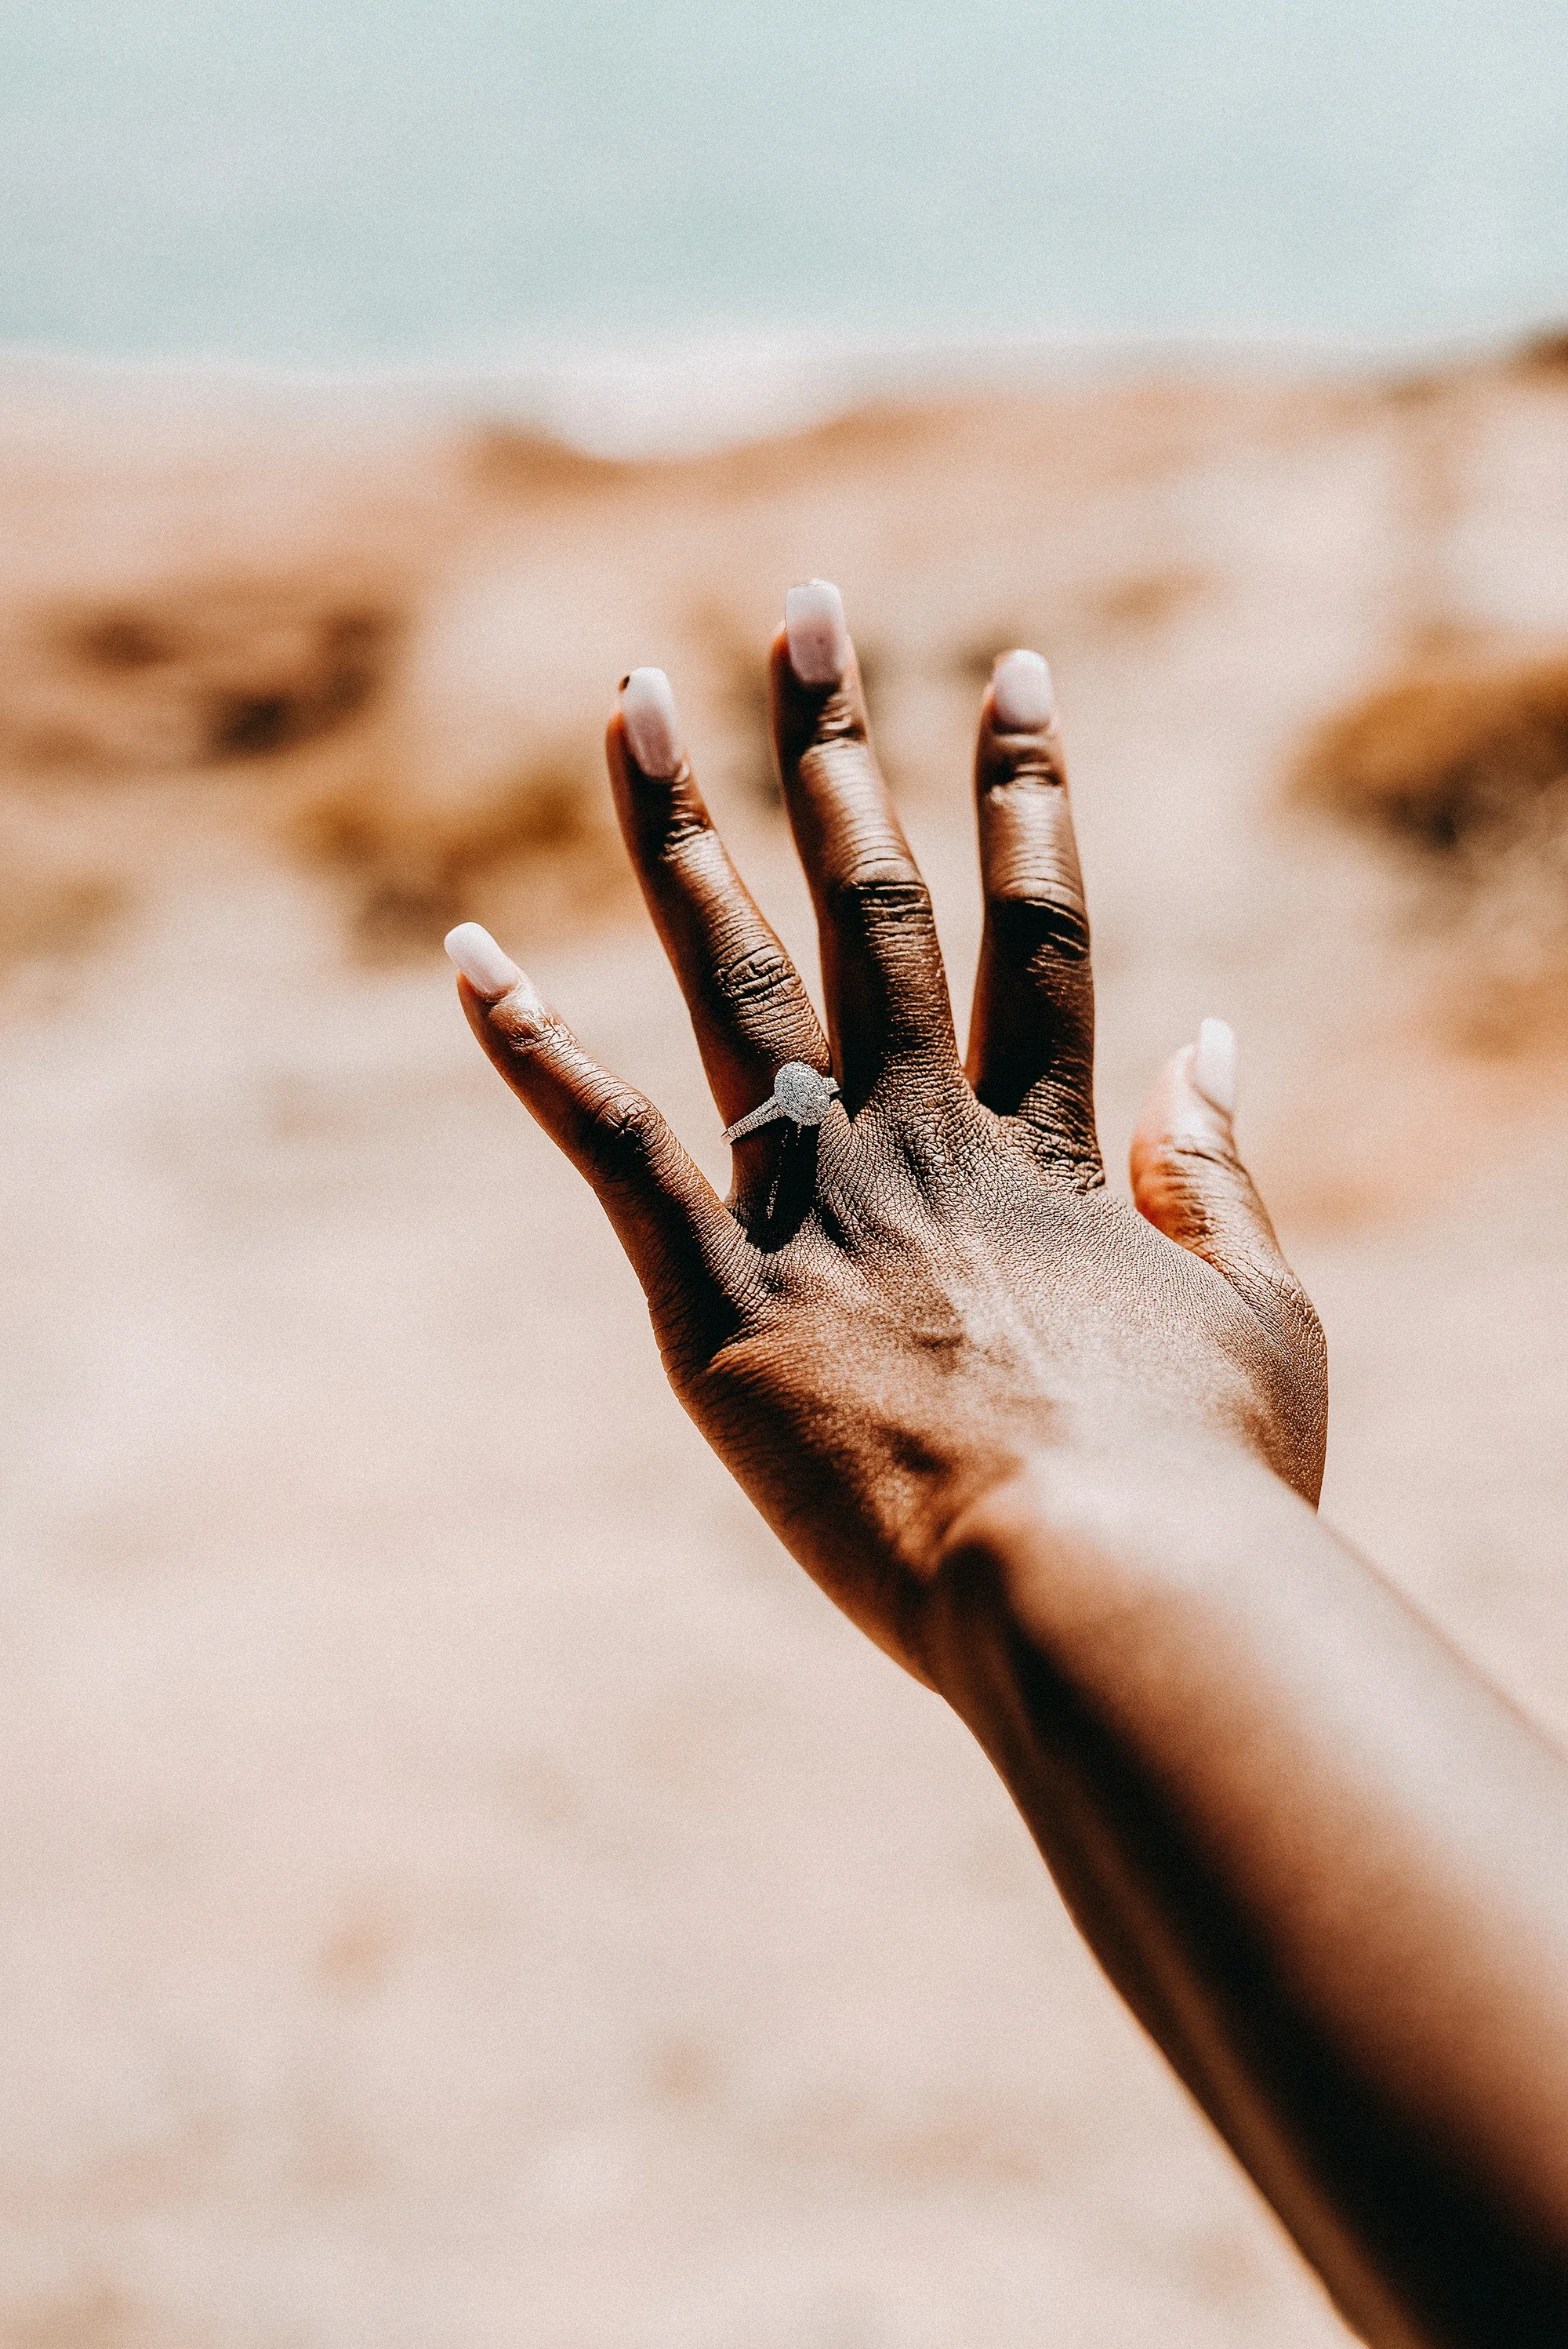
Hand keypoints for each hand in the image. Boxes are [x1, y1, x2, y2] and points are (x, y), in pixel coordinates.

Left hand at [446, 582, 1324, 1679]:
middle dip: (838, 745)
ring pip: (737, 976)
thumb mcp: (1268, 1316)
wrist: (1101, 1587)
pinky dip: (533, 1050)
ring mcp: (815, 1205)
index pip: (1040, 927)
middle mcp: (924, 1134)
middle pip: (876, 900)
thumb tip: (1212, 1040)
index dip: (1030, 791)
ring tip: (630, 698)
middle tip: (805, 611)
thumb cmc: (1206, 1484)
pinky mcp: (716, 1302)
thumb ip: (1222, 1172)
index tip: (1014, 672)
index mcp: (1053, 1145)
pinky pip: (610, 1148)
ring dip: (681, 829)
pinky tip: (467, 956)